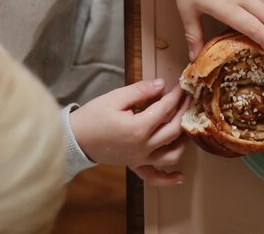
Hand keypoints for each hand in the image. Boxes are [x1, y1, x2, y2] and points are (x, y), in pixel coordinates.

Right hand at [69, 79, 187, 185]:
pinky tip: (180, 177)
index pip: (165, 109)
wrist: (75, 139)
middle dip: (183, 112)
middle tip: (188, 98)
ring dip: (183, 141)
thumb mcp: (116, 97)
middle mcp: (143, 147)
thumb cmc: (93, 116)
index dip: (175, 96)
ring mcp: (140, 159)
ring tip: (188, 125)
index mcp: (138, 128)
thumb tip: (162, 84)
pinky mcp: (134, 165)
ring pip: (170, 155)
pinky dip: (168, 179)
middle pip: (173, 130)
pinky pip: (154, 177)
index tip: (181, 86)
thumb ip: (141, 90)